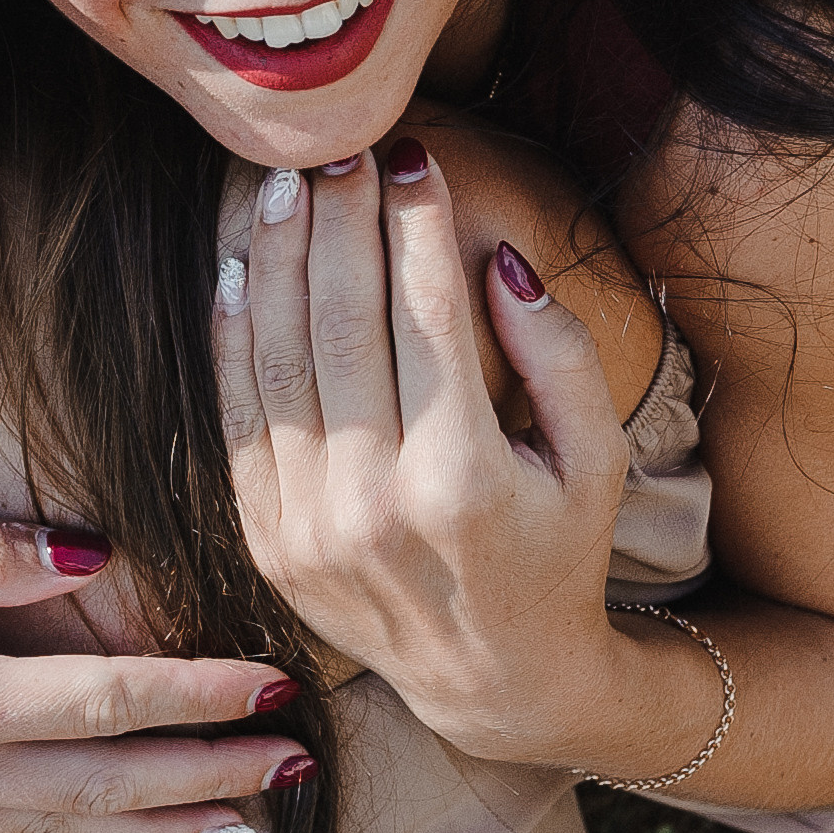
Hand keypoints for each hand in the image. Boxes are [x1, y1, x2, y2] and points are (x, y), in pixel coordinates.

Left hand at [214, 142, 640, 767]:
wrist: (496, 683)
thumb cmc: (558, 554)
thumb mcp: (599, 462)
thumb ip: (560, 357)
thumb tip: (497, 258)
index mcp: (461, 482)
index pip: (426, 316)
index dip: (417, 224)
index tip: (415, 157)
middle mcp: (373, 504)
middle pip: (341, 322)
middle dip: (340, 220)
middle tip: (343, 149)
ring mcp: (307, 527)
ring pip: (277, 358)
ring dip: (278, 259)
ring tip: (288, 184)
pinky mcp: (266, 540)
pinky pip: (239, 415)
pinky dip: (234, 333)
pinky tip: (243, 264)